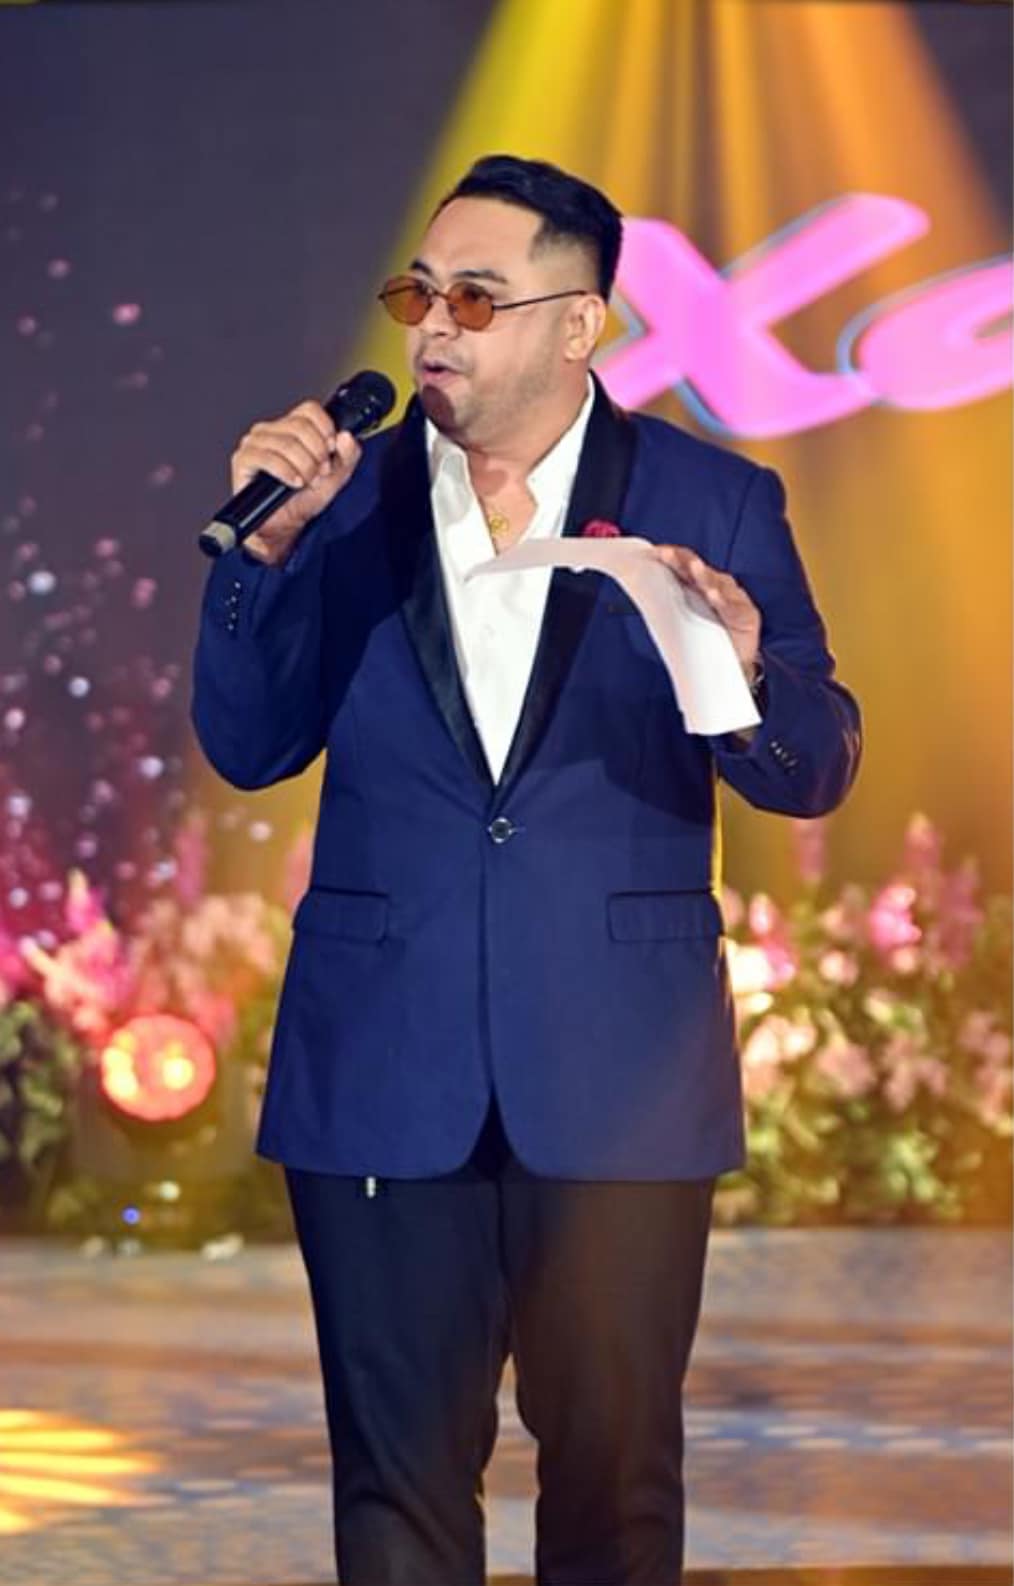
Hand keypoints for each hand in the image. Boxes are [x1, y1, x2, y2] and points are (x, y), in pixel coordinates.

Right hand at [229, 400, 362, 563]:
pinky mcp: (244, 459)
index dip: (325, 429)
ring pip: (287, 443)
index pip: (309, 410)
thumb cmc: (303, 499)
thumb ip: (348, 456)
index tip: (331, 450)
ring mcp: (255, 443)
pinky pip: (267, 457)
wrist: (285, 525)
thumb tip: (345, 437)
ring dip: (304, 466)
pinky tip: (294, 482)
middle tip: (320, 473)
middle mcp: (271, 431)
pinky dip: (286, 471)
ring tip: (307, 481)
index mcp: (291, 428)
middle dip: (317, 454)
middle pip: (300, 426)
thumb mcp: (335, 477)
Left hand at [655, 545, 760, 679]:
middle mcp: (717, 587)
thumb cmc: (704, 641)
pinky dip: (724, 601)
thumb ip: (667, 604)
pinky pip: (733, 607)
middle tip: (668, 555)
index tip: (655, 552)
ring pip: (718, 584)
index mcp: (699, 586)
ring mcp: (733, 599)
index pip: (684, 565)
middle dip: (683, 561)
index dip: (672, 557)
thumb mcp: (681, 621)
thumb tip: (640, 590)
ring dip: (705, 576)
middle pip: (699, 570)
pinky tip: (714, 596)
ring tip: (695, 569)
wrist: (727, 668)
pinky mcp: (747, 615)